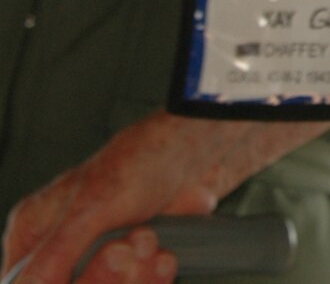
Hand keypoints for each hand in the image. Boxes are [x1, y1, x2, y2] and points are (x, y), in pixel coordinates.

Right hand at [3, 112, 328, 283]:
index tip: (109, 263)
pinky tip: (164, 259)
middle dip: (106, 277)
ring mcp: (97, 259)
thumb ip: (53, 253)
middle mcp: (60, 248)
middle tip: (131, 247)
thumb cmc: (147, 157)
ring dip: (135, 279)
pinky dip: (151, 281)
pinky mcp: (131, 267)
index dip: (64, 283)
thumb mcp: (91, 206)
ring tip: (152, 242)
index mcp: (34, 229)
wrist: (204, 151)